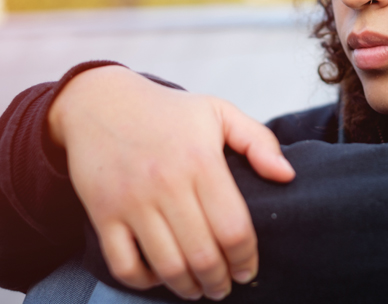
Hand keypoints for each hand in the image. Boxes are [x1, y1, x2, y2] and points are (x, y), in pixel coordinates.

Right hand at [48, 65, 295, 300]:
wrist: (100, 102)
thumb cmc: (166, 111)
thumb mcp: (218, 111)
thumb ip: (258, 141)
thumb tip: (287, 176)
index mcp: (201, 161)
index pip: (234, 228)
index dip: (246, 259)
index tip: (248, 270)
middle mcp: (167, 184)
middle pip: (203, 255)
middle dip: (220, 281)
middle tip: (225, 286)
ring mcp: (132, 201)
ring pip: (167, 265)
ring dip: (188, 288)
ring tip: (199, 288)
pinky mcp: (102, 213)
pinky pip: (124, 264)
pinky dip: (143, 281)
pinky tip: (158, 277)